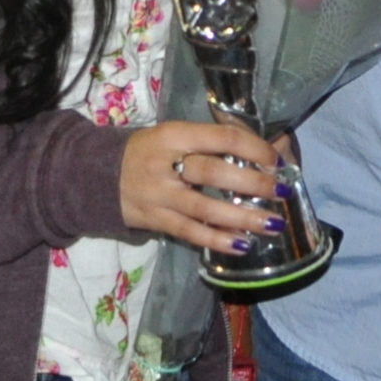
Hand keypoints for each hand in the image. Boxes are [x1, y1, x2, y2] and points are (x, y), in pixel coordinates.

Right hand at [119, 121, 291, 255]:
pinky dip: (218, 240)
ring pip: (205, 209)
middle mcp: (165, 163)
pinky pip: (191, 233)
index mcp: (174, 134)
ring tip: (272, 224)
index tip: (276, 160)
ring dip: (242, 218)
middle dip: (252, 183)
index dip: (254, 148)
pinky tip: (242, 245)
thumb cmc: (149, 151)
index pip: (221, 138)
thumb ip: (212, 142)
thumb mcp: (175, 135)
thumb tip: (264, 151)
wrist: (99, 175)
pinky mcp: (155, 221)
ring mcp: (159, 195)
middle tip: (281, 191)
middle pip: (213, 173)